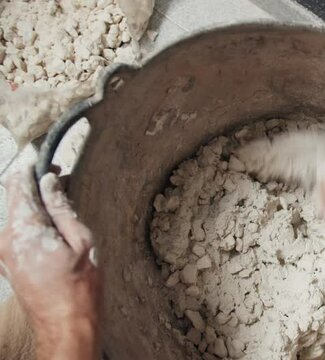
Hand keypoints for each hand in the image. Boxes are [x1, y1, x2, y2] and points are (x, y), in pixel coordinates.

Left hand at [0, 167, 100, 358]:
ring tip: (63, 207)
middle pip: (16, 198)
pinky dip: (34, 222)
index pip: (19, 185)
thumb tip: (50, 180)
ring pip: (17, 214)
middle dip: (36, 186)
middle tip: (62, 181)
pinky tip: (55, 227)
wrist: (65, 325)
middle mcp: (6, 239)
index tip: (51, 162)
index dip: (33, 168)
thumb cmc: (79, 288)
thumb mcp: (81, 242)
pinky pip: (18, 231)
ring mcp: (4, 251)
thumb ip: (62, 208)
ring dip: (37, 205)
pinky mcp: (8, 261)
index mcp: (24, 230)